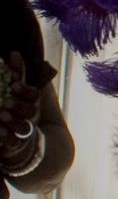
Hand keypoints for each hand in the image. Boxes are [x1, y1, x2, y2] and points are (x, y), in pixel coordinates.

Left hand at [0, 52, 41, 166]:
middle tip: (6, 102)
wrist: (22, 141)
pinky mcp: (15, 145)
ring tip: (1, 116)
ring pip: (23, 127)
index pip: (34, 95)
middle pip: (30, 111)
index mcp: (32, 102)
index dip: (25, 91)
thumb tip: (13, 53)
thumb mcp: (17, 91)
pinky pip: (13, 142)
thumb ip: (16, 74)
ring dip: (13, 122)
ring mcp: (24, 131)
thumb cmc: (17, 108)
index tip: (14, 85)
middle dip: (19, 106)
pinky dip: (6, 137)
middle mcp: (31, 117)